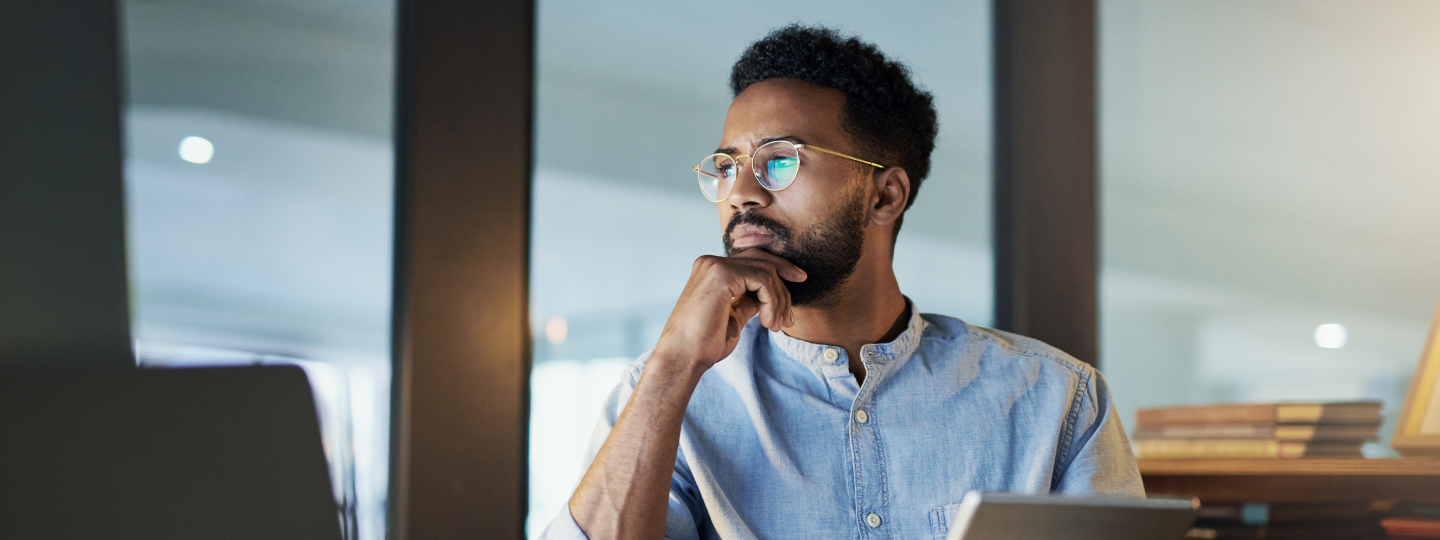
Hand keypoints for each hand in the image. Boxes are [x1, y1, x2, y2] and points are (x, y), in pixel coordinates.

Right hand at [652, 248, 806, 371]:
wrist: (684, 357)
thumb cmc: (704, 344)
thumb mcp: (733, 318)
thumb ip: (747, 302)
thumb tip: (766, 298)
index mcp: (711, 271)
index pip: (752, 260)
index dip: (779, 270)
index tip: (798, 283)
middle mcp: (711, 262)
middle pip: (762, 260)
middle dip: (785, 283)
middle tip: (790, 316)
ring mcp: (715, 266)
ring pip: (766, 271)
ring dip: (778, 301)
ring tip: (775, 326)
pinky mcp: (722, 275)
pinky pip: (763, 280)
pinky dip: (772, 301)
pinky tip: (766, 322)